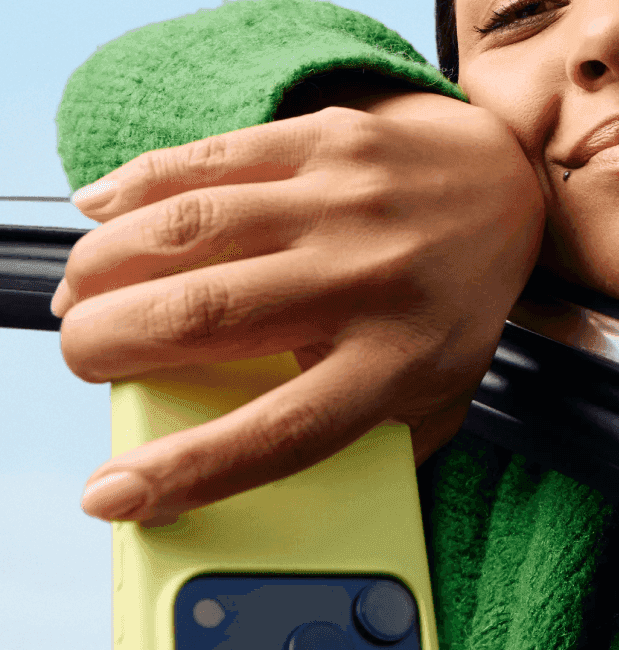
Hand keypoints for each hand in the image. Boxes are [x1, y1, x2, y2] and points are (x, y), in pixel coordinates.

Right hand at [54, 84, 545, 522]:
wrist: (505, 187)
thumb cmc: (453, 309)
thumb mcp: (436, 396)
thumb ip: (366, 451)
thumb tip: (265, 510)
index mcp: (397, 365)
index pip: (283, 433)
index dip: (188, 469)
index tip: (111, 494)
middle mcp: (368, 281)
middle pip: (207, 319)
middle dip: (108, 344)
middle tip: (83, 358)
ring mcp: (344, 202)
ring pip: (189, 231)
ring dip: (106, 266)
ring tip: (81, 295)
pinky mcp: (324, 139)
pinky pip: (207, 159)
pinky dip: (136, 188)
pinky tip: (100, 215)